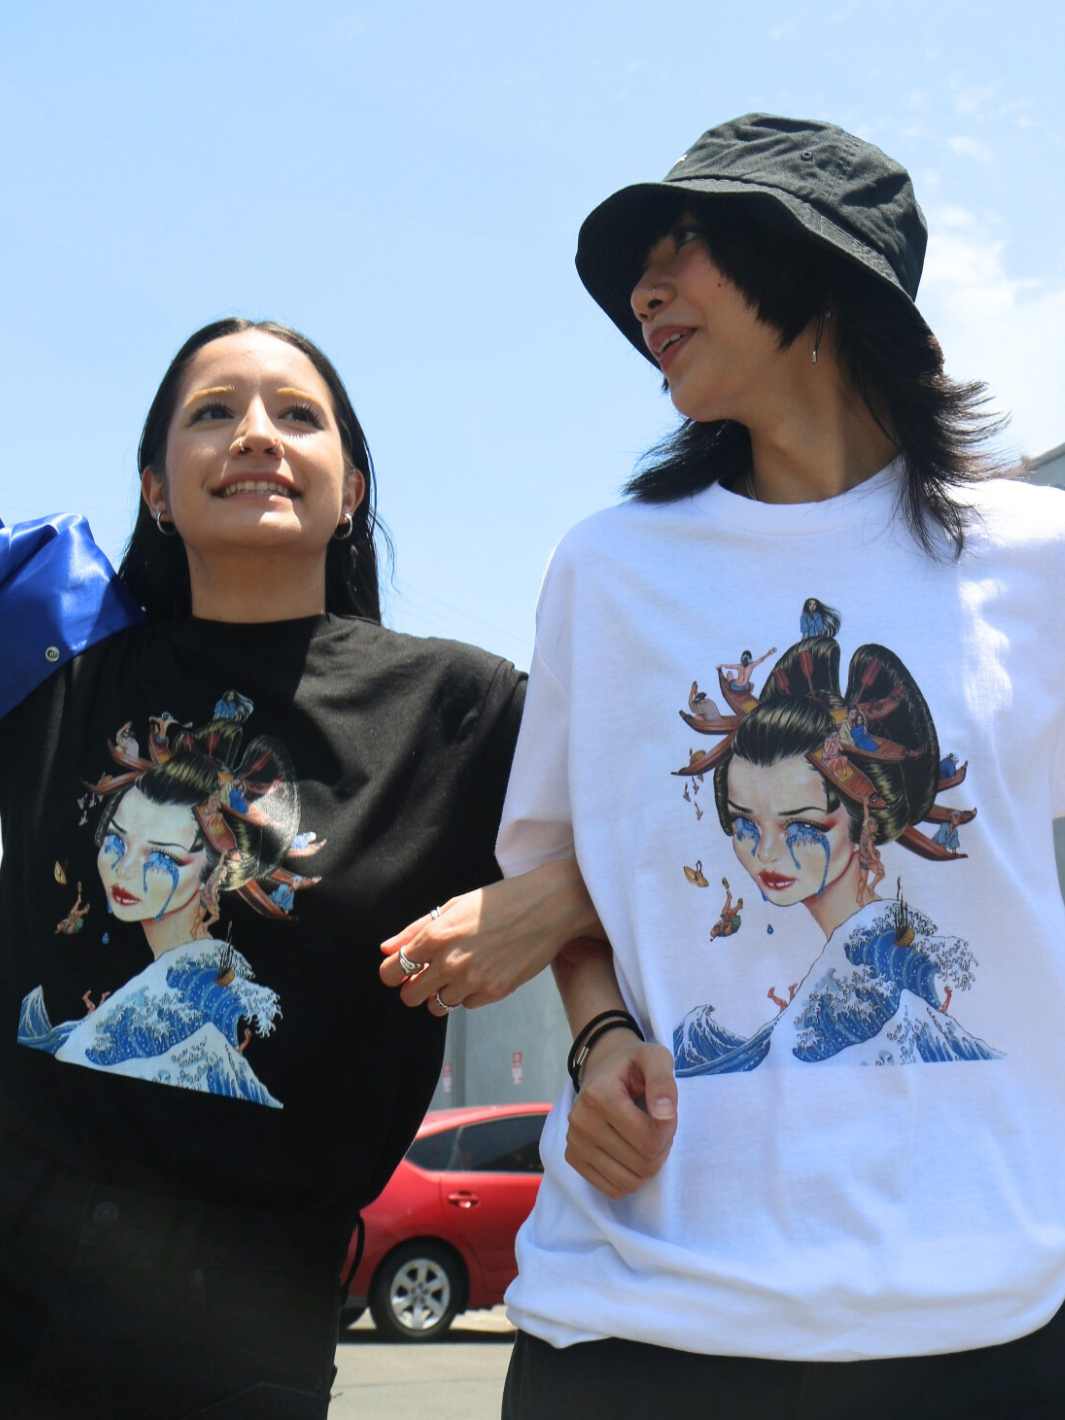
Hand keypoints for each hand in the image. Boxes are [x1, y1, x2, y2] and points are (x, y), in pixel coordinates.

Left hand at [379, 859, 603, 1016]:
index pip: (392, 972)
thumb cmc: (500, 901)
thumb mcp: (453, 906)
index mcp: (436, 935)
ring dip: (443, 991)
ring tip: (462, 969)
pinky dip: (469, 993)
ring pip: (437, 1005)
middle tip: (429, 973)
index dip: (393, 972)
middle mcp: (450, 961)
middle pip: (410, 996)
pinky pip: (467, 1004)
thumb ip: (415, 930)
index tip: (401, 970)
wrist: (548, 907)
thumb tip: (386, 949)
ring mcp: (473, 980)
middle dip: (415, 986)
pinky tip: (483, 970)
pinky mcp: (494, 992)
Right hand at [565, 1030, 676, 1198]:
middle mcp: (580, 1121)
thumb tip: (665, 1115)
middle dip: (659, 1149)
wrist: (603, 1069)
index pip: (649, 1139)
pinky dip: (629, 1177)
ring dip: (647, 1166)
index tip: (665, 1113)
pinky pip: (612, 1189)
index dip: (668, 1131)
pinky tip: (629, 1154)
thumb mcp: (655, 1058)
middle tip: (655, 1126)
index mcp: (599, 1096)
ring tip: (643, 1139)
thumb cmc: (633, 1066)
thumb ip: (663, 1082)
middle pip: (642, 1164)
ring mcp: (574, 1142)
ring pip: (628, 1182)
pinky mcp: (572, 1158)